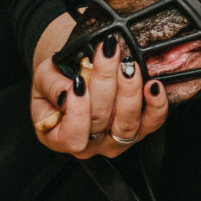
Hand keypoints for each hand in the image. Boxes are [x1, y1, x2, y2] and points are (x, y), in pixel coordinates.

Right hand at [30, 14, 168, 159]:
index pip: (71, 136)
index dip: (77, 112)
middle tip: (108, 55)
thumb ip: (52, 86)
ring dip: (130, 91)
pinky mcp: (139, 130)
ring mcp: (116, 139)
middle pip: (101, 121)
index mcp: (59, 137)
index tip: (79, 83)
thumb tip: (68, 90)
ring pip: (128, 124)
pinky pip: (152, 122)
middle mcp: (90, 144)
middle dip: (106, 84)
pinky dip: (156, 104)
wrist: (74, 74)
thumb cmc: (58, 80)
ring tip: (128, 65)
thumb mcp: (44, 78)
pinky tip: (153, 84)